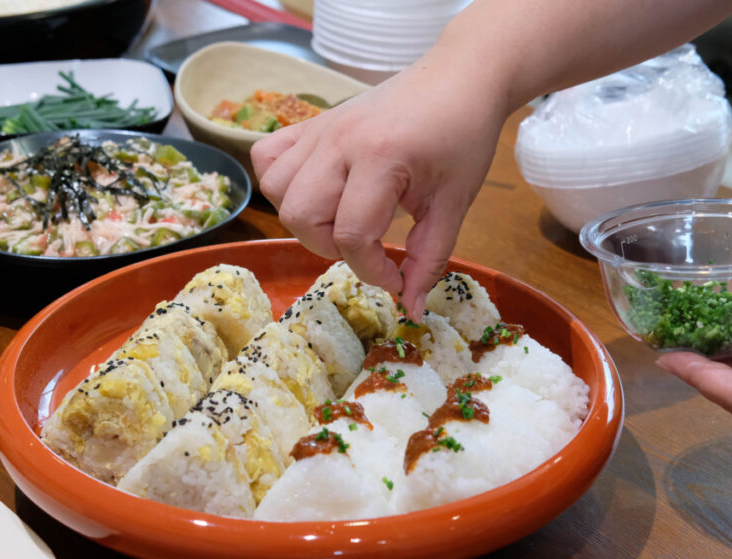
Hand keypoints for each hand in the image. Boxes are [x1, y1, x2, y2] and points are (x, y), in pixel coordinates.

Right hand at [251, 48, 507, 319]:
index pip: (352, 235)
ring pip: (276, 189)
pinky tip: (315, 191)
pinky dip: (281, 182)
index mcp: (380, 158)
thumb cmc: (463, 137)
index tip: (396, 278)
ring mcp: (320, 129)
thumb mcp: (454, 203)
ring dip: (303, 219)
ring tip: (340, 220)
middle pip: (302, 216)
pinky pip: (268, 156)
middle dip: (331, 248)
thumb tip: (410, 307)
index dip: (371, 271)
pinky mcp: (312, 123)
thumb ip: (430, 258)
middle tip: (368, 246)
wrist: (459, 77)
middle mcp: (339, 141)